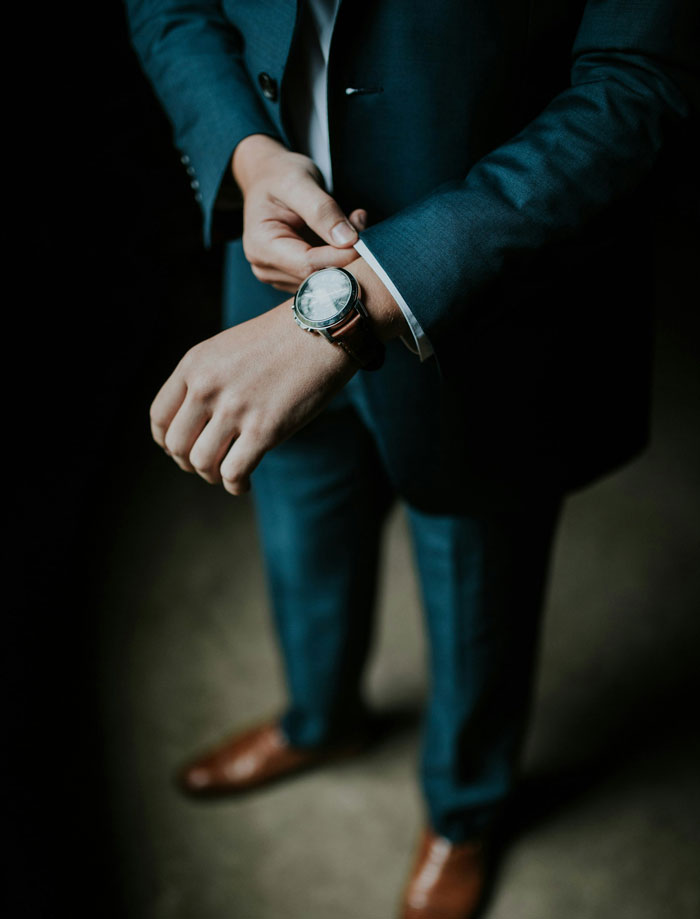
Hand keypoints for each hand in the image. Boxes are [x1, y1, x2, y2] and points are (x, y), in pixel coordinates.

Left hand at [150, 300, 356, 494]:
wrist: (322, 331)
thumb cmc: (280, 341)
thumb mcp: (227, 348)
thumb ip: (205, 378)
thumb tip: (196, 421)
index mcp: (194, 365)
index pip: (159, 417)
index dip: (166, 441)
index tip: (182, 449)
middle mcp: (207, 387)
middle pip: (177, 445)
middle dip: (189, 463)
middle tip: (208, 465)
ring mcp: (234, 409)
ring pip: (202, 462)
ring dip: (212, 475)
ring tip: (228, 473)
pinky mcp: (264, 429)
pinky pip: (234, 473)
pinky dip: (236, 485)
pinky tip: (244, 483)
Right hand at [232, 134, 366, 291]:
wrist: (268, 176)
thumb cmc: (279, 175)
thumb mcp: (298, 182)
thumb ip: (322, 211)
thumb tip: (347, 240)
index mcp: (261, 246)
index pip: (308, 265)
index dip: (340, 257)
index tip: (362, 238)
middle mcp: (267, 267)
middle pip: (317, 277)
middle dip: (345, 256)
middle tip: (359, 222)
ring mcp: (281, 275)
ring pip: (325, 279)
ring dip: (345, 256)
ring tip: (351, 222)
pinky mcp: (295, 274)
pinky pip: (325, 275)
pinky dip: (340, 257)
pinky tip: (343, 234)